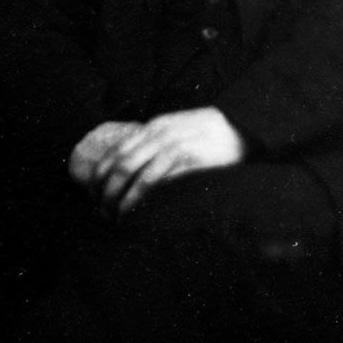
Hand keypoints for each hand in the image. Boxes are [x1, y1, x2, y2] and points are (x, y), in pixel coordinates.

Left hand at [69, 107, 245, 215]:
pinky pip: (153, 180)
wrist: (247, 128)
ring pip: (132, 173)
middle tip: (101, 210)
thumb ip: (162, 142)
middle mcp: (160, 133)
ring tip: (114, 217)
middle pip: (120, 163)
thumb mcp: (183, 130)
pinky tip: (133, 212)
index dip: (101, 174)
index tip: (95, 194)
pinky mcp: (186, 158)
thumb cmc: (215, 135)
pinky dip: (138, 199)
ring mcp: (173, 145)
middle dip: (105, 190)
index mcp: (156, 126)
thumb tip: (139, 166)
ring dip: (118, 198)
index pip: (117, 150)